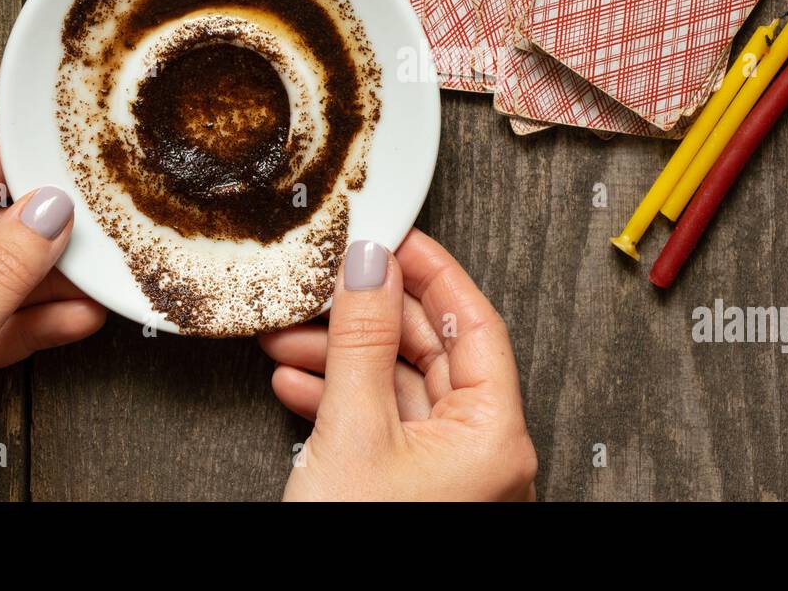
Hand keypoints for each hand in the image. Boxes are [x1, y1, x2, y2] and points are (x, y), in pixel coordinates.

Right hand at [259, 230, 536, 499]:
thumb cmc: (359, 548)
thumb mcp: (353, 430)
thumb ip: (362, 340)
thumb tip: (369, 268)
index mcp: (495, 437)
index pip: (474, 324)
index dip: (432, 273)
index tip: (395, 239)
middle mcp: (483, 454)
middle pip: (434, 353)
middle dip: (368, 318)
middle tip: (331, 281)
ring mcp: (449, 474)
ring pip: (400, 388)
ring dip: (343, 360)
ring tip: (292, 336)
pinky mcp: (411, 489)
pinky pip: (384, 426)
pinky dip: (342, 401)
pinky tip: (300, 380)